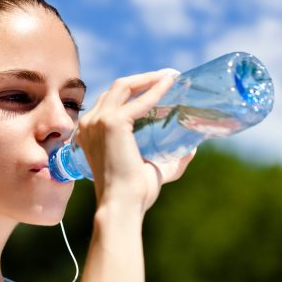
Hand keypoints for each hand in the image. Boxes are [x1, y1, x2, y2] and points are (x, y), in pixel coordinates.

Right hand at [75, 69, 194, 212]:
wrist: (123, 205)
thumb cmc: (134, 194)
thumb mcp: (151, 169)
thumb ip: (169, 159)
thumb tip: (193, 149)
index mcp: (90, 134)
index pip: (111, 102)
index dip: (134, 91)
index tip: (157, 86)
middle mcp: (89, 125)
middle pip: (116, 89)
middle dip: (142, 79)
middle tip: (167, 76)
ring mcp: (98, 122)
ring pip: (123, 86)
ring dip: (148, 78)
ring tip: (170, 76)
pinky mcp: (112, 123)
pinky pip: (138, 100)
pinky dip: (156, 89)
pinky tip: (170, 84)